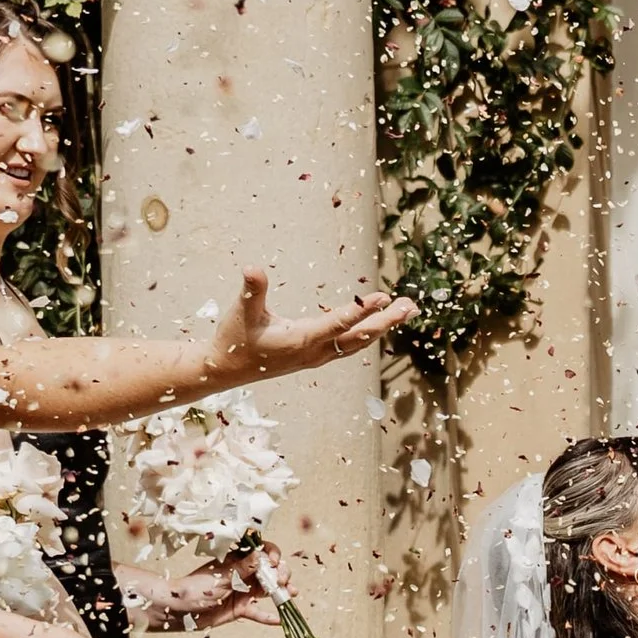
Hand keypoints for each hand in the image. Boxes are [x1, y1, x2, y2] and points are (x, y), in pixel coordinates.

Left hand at [121, 547, 283, 631]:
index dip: (272, 554)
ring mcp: (244, 591)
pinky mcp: (241, 609)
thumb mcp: (221, 577)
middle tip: (281, 581)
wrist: (179, 610)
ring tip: (290, 594)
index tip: (274, 561)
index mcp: (237, 559)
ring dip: (280, 591)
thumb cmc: (195, 588)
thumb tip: (261, 555)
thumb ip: (242, 568)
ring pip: (268, 590)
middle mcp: (244, 574)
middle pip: (269, 570)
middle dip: (280, 573)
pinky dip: (268, 616)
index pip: (261, 551)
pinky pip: (257, 612)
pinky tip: (278, 620)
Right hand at [204, 271, 414, 385]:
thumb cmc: (234, 338)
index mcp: (301, 339)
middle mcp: (315, 351)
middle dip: (386, 321)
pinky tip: (380, 324)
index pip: (339, 324)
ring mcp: (318, 357)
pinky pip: (350, 346)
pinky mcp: (316, 357)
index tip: (384, 296)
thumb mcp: (241, 311)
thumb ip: (251, 289)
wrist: (227, 370)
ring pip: (358, 343)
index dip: (362, 309)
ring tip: (406, 310)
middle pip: (359, 336)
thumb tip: (252, 268)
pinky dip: (368, 334)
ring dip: (383, 327)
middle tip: (411, 306)